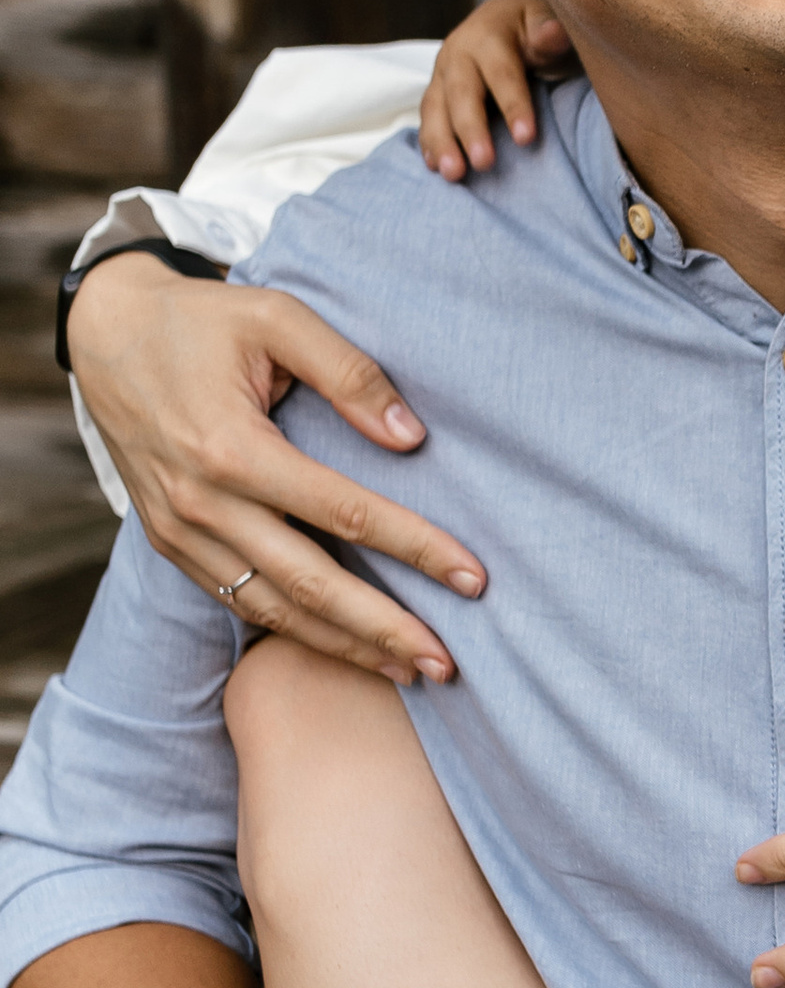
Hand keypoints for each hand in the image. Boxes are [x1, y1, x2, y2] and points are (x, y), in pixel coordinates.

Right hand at [67, 254, 487, 683]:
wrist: (108, 334)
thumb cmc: (202, 321)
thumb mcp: (277, 317)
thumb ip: (348, 373)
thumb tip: (411, 438)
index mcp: (231, 447)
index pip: (344, 512)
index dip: (415, 548)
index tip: (473, 578)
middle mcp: (202, 502)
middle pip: (310, 584)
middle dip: (384, 628)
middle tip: (448, 664)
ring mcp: (180, 531)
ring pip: (273, 608)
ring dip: (344, 646)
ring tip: (409, 670)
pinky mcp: (171, 544)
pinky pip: (239, 601)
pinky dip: (295, 630)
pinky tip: (345, 646)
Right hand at [418, 0, 575, 178]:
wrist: (507, 13)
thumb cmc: (536, 26)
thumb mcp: (547, 23)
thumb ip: (550, 33)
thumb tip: (554, 32)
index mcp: (489, 35)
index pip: (502, 74)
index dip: (514, 105)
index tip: (527, 138)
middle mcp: (459, 53)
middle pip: (461, 94)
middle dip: (471, 130)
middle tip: (484, 164)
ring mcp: (443, 73)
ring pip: (436, 108)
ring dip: (441, 143)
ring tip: (452, 174)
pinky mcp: (436, 91)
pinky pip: (428, 118)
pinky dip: (429, 143)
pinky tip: (434, 167)